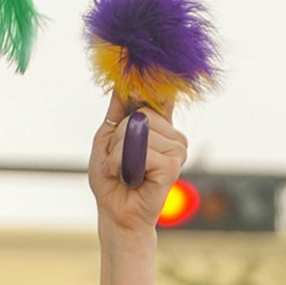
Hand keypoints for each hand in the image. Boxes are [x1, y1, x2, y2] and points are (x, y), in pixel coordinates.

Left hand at [87, 92, 186, 235]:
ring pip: (139, 131)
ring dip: (117, 153)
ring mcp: (177, 151)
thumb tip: (122, 83)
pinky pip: (142, 151)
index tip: (140, 73)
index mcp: (161, 128)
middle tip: (117, 158)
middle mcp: (173, 137)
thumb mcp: (108, 138)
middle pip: (141, 114)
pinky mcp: (173, 166)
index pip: (161, 96)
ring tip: (121, 170)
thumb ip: (118, 111)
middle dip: (118, 136)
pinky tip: (126, 177)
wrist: (115, 212)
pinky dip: (122, 163)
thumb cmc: (112, 178)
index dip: (149, 86)